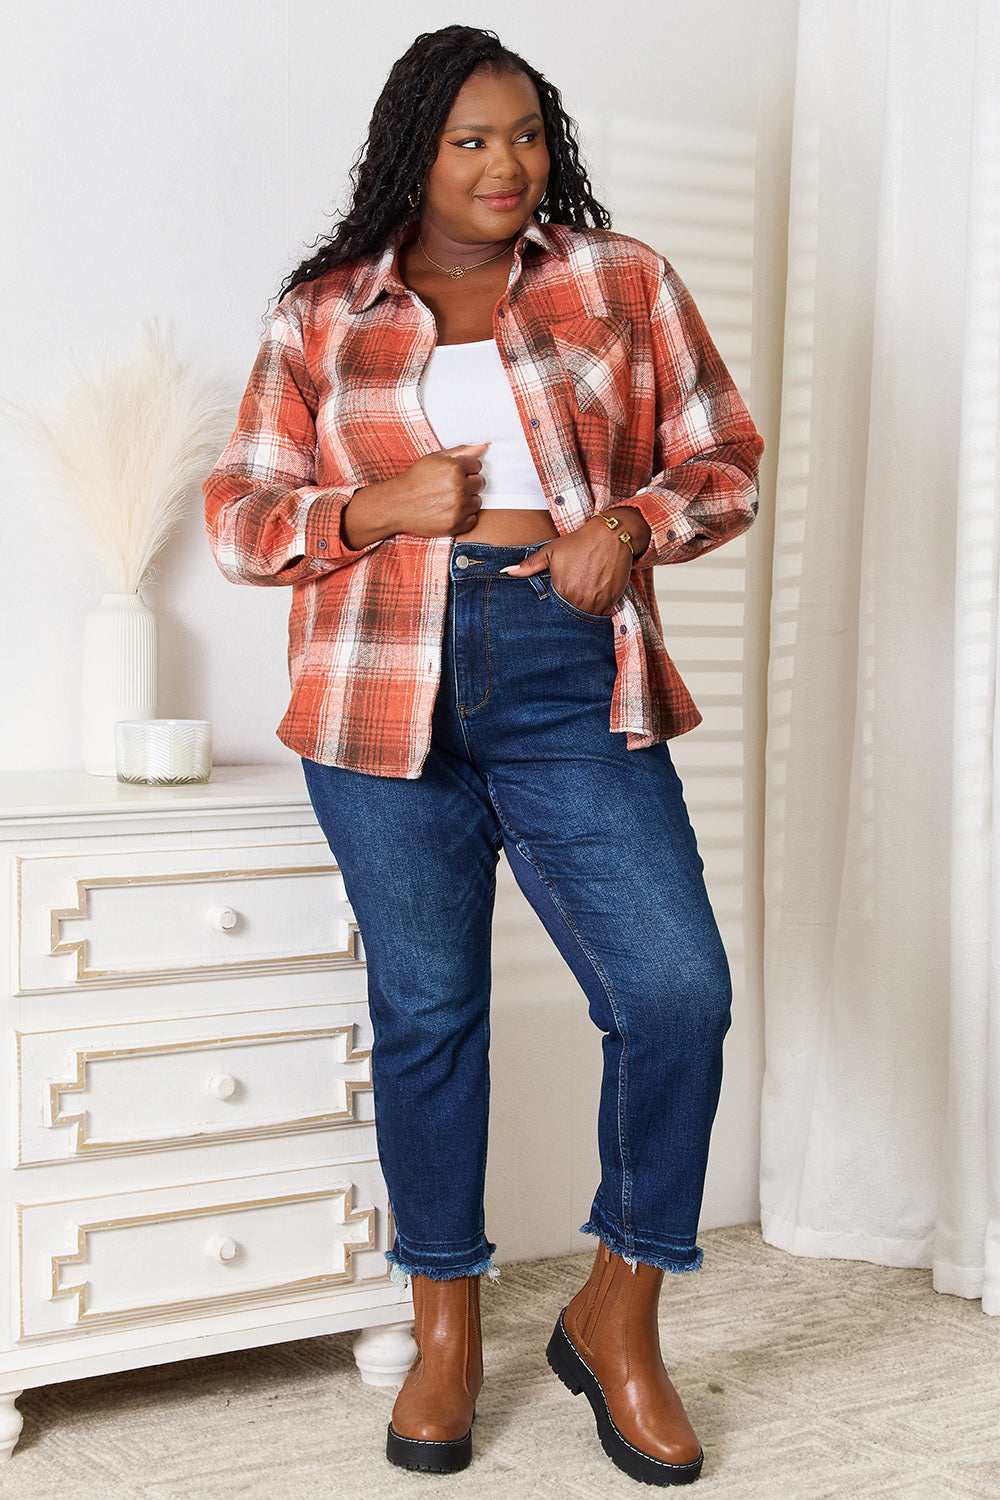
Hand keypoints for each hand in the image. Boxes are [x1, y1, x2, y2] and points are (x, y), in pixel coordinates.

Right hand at [342, 444, 487, 548]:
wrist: (398, 504)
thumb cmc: (416, 480)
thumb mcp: (435, 459)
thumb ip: (462, 451)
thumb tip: (485, 446)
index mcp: (455, 468)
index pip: (477, 465)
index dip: (466, 468)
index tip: (453, 474)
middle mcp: (459, 488)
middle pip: (480, 483)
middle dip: (468, 483)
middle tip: (450, 487)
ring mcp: (458, 508)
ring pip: (477, 501)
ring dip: (467, 500)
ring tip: (448, 499)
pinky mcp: (456, 525)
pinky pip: (472, 519)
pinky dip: (464, 516)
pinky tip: (449, 511)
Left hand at [501, 515, 634, 614]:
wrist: (610, 535)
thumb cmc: (580, 542)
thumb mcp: (551, 551)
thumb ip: (529, 565)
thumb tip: (506, 571)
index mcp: (563, 590)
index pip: (554, 612)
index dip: (555, 611)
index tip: (556, 608)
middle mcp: (579, 599)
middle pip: (571, 617)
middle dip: (569, 615)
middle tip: (570, 606)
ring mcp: (597, 601)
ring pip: (588, 618)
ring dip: (584, 614)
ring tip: (582, 605)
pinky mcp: (612, 600)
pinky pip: (603, 615)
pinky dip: (599, 611)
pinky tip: (595, 602)